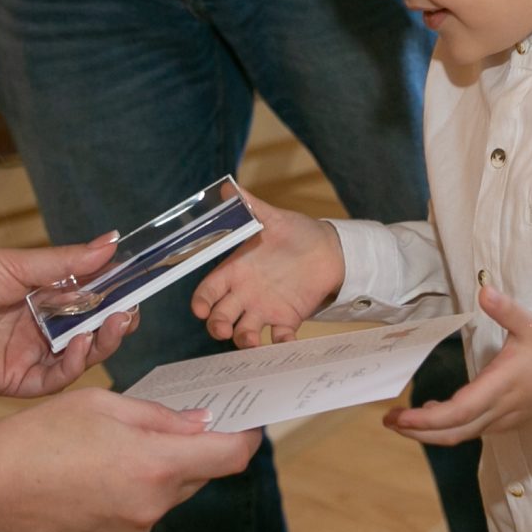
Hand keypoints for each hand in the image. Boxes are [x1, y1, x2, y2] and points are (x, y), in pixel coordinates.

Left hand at [0, 237, 137, 398]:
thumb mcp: (18, 264)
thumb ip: (66, 263)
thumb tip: (111, 243)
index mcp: (39, 298)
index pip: (88, 300)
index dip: (114, 295)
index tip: (137, 286)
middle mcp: (38, 329)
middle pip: (89, 331)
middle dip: (115, 322)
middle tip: (131, 309)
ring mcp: (28, 356)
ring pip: (79, 357)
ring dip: (102, 343)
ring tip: (116, 323)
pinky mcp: (15, 381)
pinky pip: (54, 379)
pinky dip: (74, 365)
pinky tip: (83, 346)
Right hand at [0, 387, 262, 531]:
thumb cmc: (33, 439)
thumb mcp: (101, 406)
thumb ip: (159, 417)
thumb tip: (201, 423)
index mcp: (157, 467)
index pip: (232, 456)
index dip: (247, 434)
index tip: (248, 417)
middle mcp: (152, 507)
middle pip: (200, 472)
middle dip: (195, 444)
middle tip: (177, 413)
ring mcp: (130, 530)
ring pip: (167, 491)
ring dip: (159, 464)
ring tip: (117, 437)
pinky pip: (139, 508)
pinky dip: (132, 484)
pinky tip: (95, 465)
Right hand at [191, 193, 343, 346]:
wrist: (329, 249)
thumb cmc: (296, 232)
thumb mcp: (272, 218)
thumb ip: (250, 206)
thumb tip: (229, 188)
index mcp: (234, 271)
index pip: (208, 290)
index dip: (201, 301)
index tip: (201, 308)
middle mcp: (244, 294)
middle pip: (219, 316)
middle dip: (216, 325)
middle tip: (222, 329)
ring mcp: (264, 308)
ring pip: (243, 332)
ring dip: (243, 339)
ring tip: (252, 341)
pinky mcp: (287, 319)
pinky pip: (279, 337)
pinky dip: (280, 343)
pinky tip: (285, 342)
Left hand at [386, 285, 531, 445]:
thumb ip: (506, 310)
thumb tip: (484, 291)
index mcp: (501, 388)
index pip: (456, 413)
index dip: (425, 420)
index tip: (399, 416)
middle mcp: (499, 410)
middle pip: (452, 433)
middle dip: (417, 431)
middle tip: (390, 420)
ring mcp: (504, 420)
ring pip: (462, 435)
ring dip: (431, 432)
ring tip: (404, 419)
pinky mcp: (508, 421)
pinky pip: (473, 431)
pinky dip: (450, 427)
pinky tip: (437, 414)